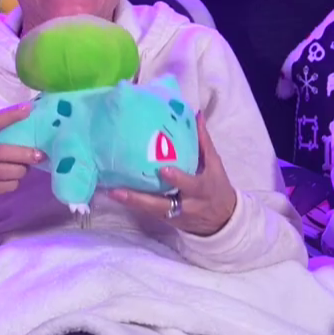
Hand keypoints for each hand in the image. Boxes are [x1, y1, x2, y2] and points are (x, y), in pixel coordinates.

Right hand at [0, 101, 44, 230]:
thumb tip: (22, 128)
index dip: (12, 115)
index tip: (29, 108)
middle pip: (5, 151)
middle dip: (26, 153)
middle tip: (40, 154)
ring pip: (9, 171)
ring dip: (21, 170)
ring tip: (23, 168)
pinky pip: (6, 186)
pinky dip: (13, 183)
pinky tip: (10, 180)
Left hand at [109, 113, 238, 236]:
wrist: (222, 221)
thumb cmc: (217, 186)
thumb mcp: (214, 164)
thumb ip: (203, 141)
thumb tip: (196, 114)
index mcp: (201, 189)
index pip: (190, 184)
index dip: (177, 179)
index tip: (163, 169)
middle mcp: (186, 205)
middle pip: (162, 204)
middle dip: (141, 199)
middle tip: (118, 189)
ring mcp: (174, 215)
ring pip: (151, 211)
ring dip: (131, 202)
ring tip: (111, 192)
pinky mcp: (166, 220)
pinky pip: (149, 212)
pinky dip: (134, 204)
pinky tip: (117, 194)